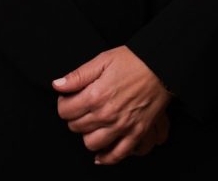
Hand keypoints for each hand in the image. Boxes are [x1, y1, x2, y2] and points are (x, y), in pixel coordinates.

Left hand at [51, 45, 173, 164]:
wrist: (160, 66)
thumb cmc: (132, 60)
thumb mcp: (102, 60)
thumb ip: (78, 75)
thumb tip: (57, 85)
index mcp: (96, 95)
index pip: (65, 111)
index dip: (63, 103)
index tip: (68, 98)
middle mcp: (106, 114)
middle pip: (76, 127)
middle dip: (74, 117)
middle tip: (81, 107)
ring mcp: (122, 127)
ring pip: (91, 143)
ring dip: (87, 134)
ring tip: (91, 123)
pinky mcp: (135, 133)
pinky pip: (116, 155)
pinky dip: (106, 157)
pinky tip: (100, 153)